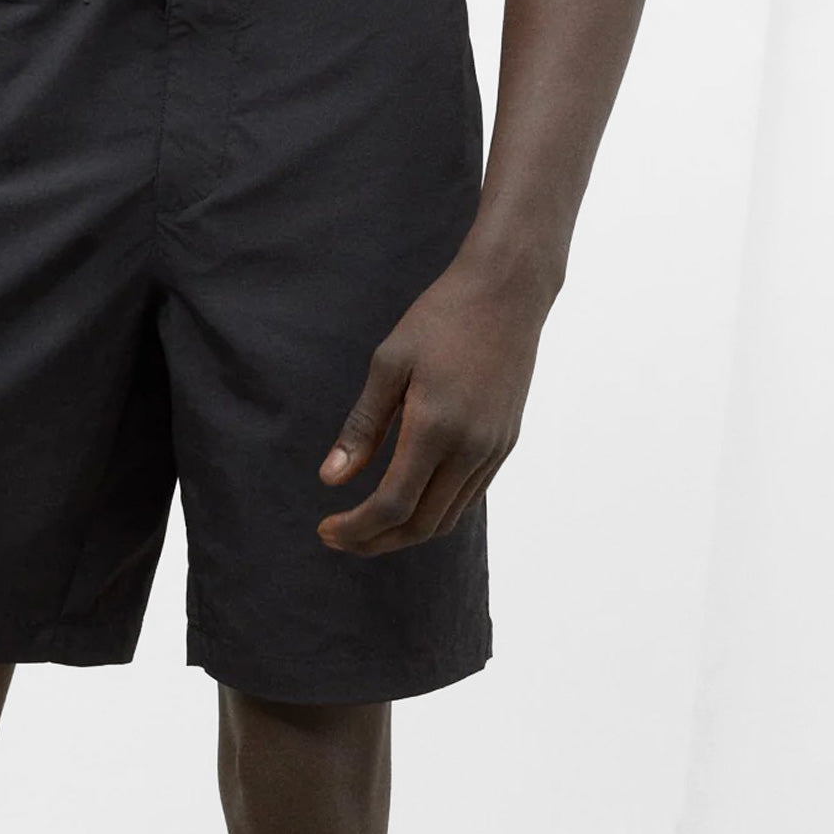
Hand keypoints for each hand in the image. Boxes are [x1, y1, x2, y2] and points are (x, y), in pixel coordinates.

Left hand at [315, 250, 552, 554]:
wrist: (507, 292)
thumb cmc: (439, 319)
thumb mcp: (389, 364)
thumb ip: (362, 427)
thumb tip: (331, 479)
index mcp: (436, 427)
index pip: (393, 505)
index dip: (357, 528)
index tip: (325, 529)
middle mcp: (472, 448)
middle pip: (422, 525)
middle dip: (376, 541)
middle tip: (338, 538)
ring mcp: (495, 449)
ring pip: (448, 517)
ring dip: (405, 532)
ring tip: (366, 526)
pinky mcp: (506, 442)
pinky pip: (468, 496)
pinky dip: (434, 511)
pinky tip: (407, 500)